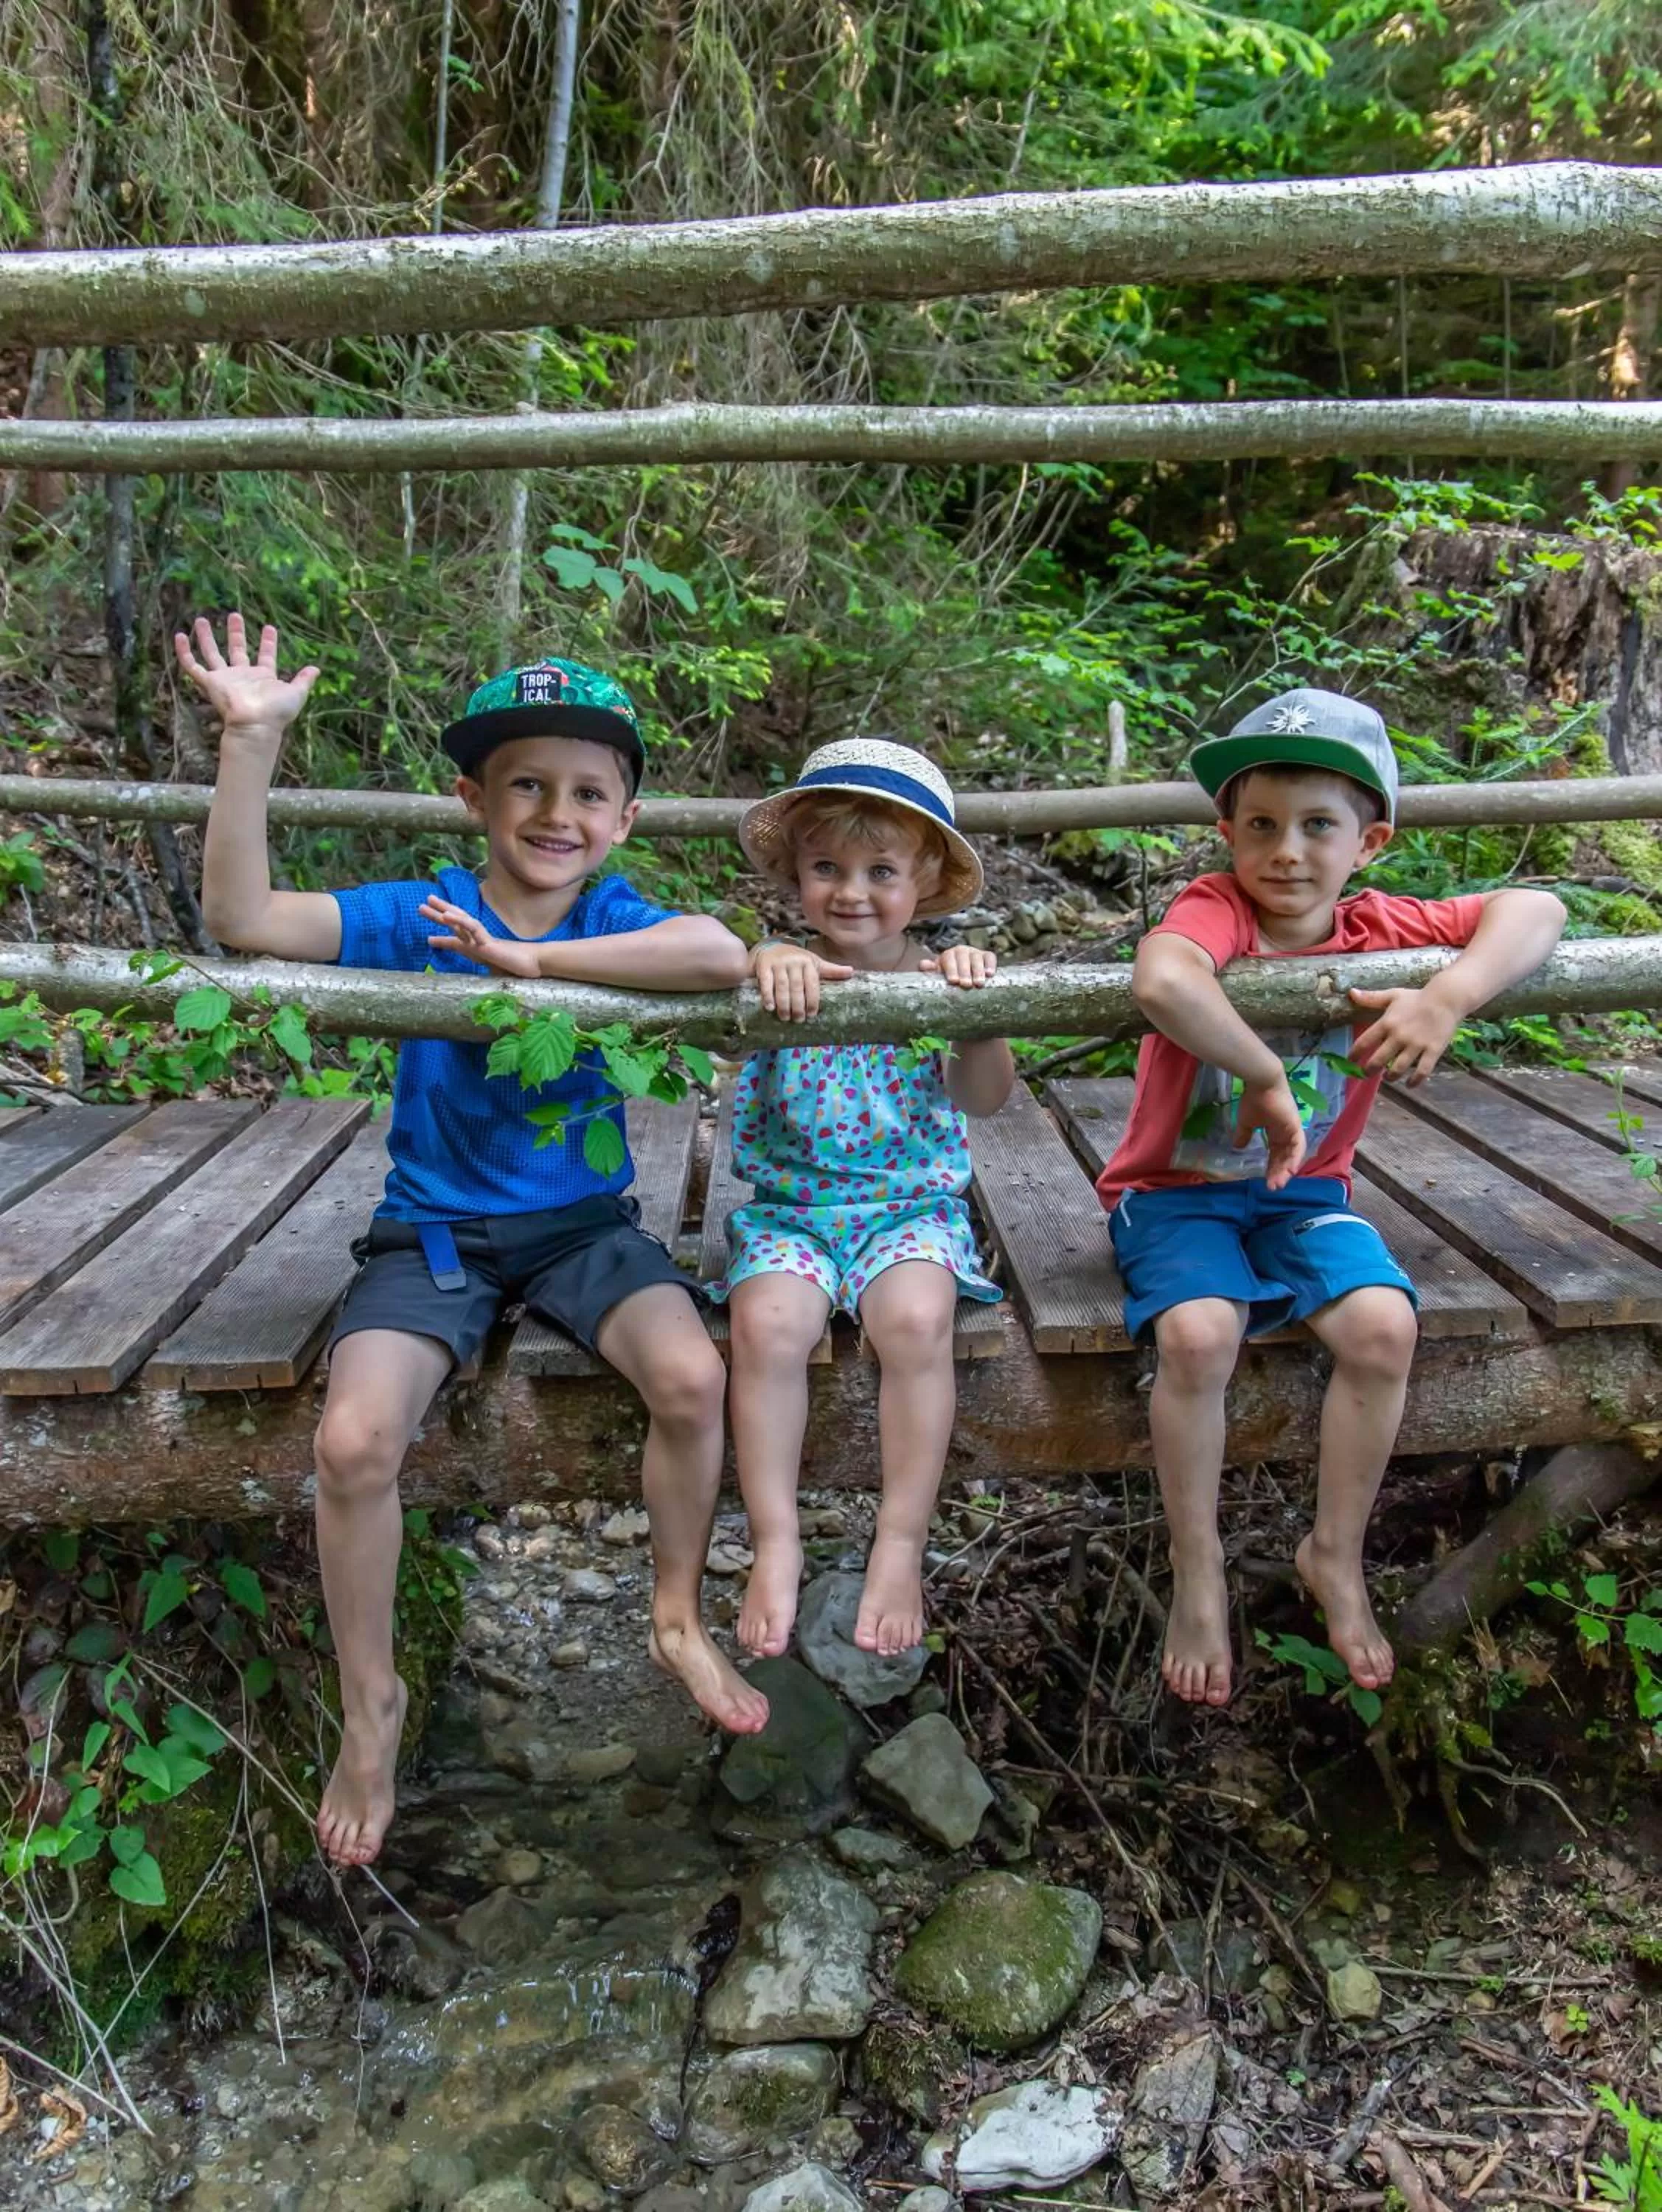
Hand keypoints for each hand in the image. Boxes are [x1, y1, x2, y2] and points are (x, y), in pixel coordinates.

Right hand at [174, 613, 319, 738]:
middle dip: (236, 633)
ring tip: (201, 618)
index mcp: (263, 677)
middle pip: (237, 650)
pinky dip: (184, 652)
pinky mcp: (209, 683)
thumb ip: (304, 680)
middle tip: (234, 615)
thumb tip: (316, 668)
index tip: (269, 627)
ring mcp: (225, 679)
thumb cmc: (276, 712)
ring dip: (206, 636)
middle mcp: (243, 676)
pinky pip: (192, 665)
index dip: (269, 643)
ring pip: (212, 653)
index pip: (266, 656)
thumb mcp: (296, 693)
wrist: (255, 725)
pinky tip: (178, 636)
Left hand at [421, 897, 539, 977]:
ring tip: (427, 903)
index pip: (459, 939)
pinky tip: (447, 915)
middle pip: (456, 923)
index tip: (430, 938)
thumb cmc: (519, 970)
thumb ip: (488, 974)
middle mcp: (478, 941)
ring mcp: (482, 939)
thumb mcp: (496, 974)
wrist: (535, 966)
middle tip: (422, 905)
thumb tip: (482, 990)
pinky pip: (472, 928)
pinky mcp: (488, 942)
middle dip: (439, 913)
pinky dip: (459, 921)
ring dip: (443, 911)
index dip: (444, 937)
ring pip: (460, 921)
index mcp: (479, 948)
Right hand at [754, 942, 853, 1020]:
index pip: (812, 983)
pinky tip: (769, 1007)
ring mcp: (778, 963)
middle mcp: (794, 961)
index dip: (812, 1000)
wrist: (772, 947)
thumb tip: (852, 972)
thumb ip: (831, 970)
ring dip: (784, 1003)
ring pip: (782, 985)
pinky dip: (767, 995)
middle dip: (798, 1005)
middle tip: (798, 1019)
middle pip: (797, 986)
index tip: (812, 1014)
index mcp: (808, 962)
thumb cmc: (797, 960)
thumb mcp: (815, 963)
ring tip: (785, 1017)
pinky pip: (766, 982)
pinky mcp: (764, 965)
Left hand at [922, 944, 997, 988]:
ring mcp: (975, 953)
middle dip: (965, 971)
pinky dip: (991, 964)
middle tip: (966, 985)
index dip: (951, 969)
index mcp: (948, 955)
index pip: (949, 959)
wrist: (962, 972)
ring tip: (979, 983)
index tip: (953, 981)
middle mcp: (962, 951)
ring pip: (977, 958)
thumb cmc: (948, 975)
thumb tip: (923, 965)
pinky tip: (990, 974)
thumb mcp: (938, 973)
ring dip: (978, 971)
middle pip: (963, 958)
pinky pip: (990, 957)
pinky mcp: (987, 956)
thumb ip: (930, 969)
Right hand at [1233, 1070, 1306, 1190]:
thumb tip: (1237, 1146)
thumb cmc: (1254, 1100)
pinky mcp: (1295, 1127)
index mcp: (1276, 1132)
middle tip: (1271, 1187)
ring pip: (1291, 1156)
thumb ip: (1244, 1135)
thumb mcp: (1247, 1122)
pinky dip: (1294, 1159)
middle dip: (1278, 1173)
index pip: (1275, 1154)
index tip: (1265, 1181)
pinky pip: (1298, 1147)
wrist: (1260, 1084)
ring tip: (1277, 1183)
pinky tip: (1289, 1171)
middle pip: (1284, 1158)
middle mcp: (1286, 1133)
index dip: (1271, 1167)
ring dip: (1285, 1170)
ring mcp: (1292, 1130)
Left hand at [1349, 984, 1459, 1085]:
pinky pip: (1422, 1072)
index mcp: (1387, 1023)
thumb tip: (1351, 993)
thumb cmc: (1417, 997)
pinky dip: (1414, 1081)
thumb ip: (1371, 998)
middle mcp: (1399, 1036)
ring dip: (1390, 1077)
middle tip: (1367, 1073)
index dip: (1354, 1054)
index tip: (1351, 1061)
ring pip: (1398, 1069)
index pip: (1364, 1042)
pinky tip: (1409, 1084)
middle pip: (1378, 1061)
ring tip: (1387, 1078)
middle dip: (1369, 1071)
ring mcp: (1416, 1045)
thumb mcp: (1392, 995)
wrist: (1446, 998)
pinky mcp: (1432, 1051)